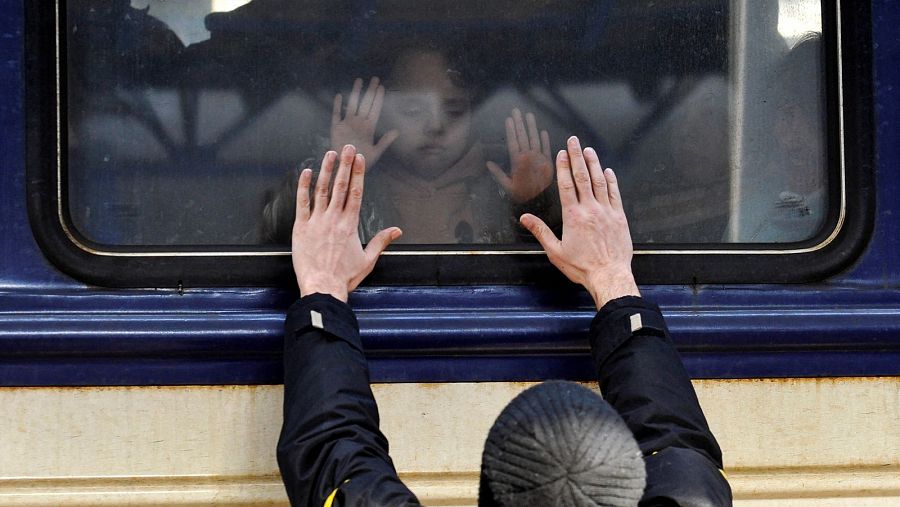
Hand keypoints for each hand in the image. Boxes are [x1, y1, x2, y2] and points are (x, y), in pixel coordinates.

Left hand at [291, 145, 401, 301]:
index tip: (359, 159)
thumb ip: (381, 241)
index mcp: (350, 225)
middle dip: (345, 165)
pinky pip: (302, 203)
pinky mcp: (301, 227)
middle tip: (348, 147)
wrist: (322, 286)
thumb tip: (397, 230)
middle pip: (341, 186)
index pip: (356, 193)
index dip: (358, 173)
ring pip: (322, 190)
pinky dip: (304, 187)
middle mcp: (334, 219)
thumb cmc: (345, 276)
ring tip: (330, 154)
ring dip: (327, 170)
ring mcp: (316, 221)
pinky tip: (306, 173)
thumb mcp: (368, 260)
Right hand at [331, 77, 398, 167]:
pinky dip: (337, 105)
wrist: (346, 168)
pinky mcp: (336, 128)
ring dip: (355, 93)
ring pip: (352, 104)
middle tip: (375, 79)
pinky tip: (339, 96)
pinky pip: (336, 114)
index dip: (378, 99)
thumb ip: (385, 141)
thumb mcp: (376, 152)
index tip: (382, 87)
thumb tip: (397, 131)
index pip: (375, 109)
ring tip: (359, 81)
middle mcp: (359, 123)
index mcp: (369, 128)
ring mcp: (347, 124)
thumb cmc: (362, 162)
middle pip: (365, 103)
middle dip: (370, 91)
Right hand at [486, 108, 553, 202]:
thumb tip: (488, 163)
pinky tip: (542, 131)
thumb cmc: (521, 194)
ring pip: (535, 138)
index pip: (513, 141)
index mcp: (517, 161)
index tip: (509, 118)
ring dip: (532, 126)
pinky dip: (545, 139)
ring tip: (529, 115)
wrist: (539, 201)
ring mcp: (539, 158)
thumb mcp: (506, 186)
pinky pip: (546, 147)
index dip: (511, 129)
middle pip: (523, 136)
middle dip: (519, 122)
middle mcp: (529, 156)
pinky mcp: (548, 162)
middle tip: (517, 110)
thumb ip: (497, 174)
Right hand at [520, 136, 639, 308]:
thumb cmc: (582, 266)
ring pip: (600, 182)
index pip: (566, 185)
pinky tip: (608, 171)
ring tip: (589, 150)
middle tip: (574, 140)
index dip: (563, 167)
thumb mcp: (555, 251)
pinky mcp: (619, 217)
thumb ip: (540, 231)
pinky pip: (615, 194)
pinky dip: (611, 180)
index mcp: (573, 216)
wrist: (609, 276)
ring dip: (594, 164)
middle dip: (577, 157)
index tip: (561, 153)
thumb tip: (525, 218)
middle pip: (582, 177)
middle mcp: (590, 209)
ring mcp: (606, 212)